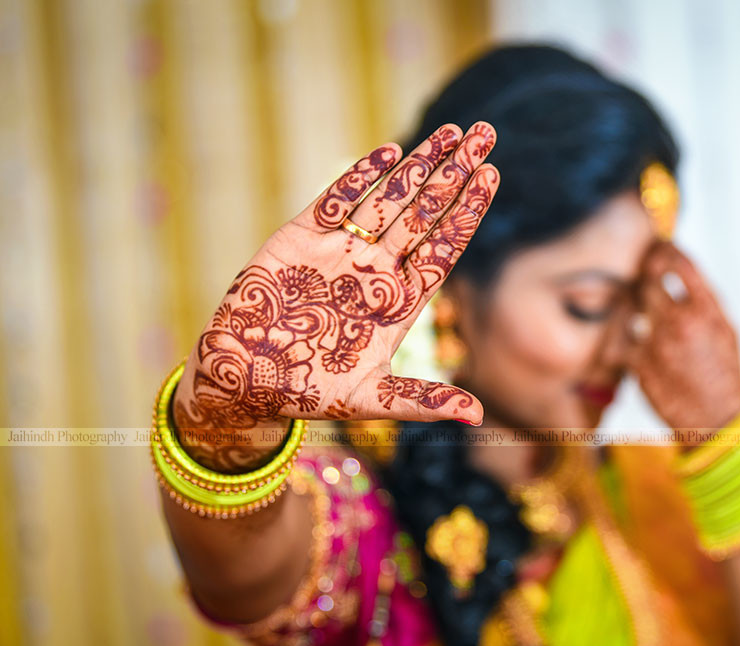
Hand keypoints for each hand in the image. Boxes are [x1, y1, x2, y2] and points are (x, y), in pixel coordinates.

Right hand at [173, 123, 498, 466]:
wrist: (243, 378)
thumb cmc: (308, 393)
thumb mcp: (372, 400)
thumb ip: (423, 400)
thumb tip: (477, 416)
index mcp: (399, 302)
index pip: (443, 248)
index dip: (466, 213)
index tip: (492, 177)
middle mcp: (376, 270)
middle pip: (425, 214)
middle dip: (454, 174)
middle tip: (485, 135)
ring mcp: (342, 251)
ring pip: (388, 199)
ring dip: (418, 165)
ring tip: (451, 132)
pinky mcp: (302, 237)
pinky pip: (337, 199)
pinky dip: (361, 176)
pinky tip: (390, 153)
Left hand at [626, 243, 739, 433]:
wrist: (714, 421)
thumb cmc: (724, 374)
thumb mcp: (727, 332)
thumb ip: (705, 301)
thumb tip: (682, 273)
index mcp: (707, 311)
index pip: (681, 264)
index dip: (666, 251)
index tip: (660, 250)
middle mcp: (681, 322)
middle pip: (649, 281)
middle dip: (644, 278)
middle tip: (643, 278)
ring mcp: (657, 343)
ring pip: (629, 307)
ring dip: (631, 307)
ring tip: (638, 312)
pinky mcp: (639, 365)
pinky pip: (618, 341)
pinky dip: (620, 340)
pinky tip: (626, 342)